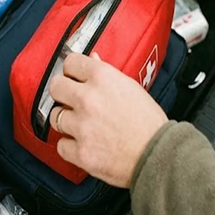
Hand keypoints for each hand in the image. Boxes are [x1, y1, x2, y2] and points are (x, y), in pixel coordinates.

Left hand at [48, 53, 167, 187]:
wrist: (158, 155)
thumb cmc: (151, 124)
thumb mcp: (134, 90)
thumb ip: (109, 76)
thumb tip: (94, 60)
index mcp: (104, 79)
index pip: (72, 62)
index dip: (73, 70)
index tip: (74, 76)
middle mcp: (89, 99)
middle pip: (56, 87)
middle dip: (63, 93)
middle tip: (73, 101)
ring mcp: (81, 126)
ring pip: (56, 117)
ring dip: (67, 121)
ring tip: (84, 126)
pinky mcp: (79, 150)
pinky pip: (61, 145)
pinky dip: (71, 146)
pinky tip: (85, 144)